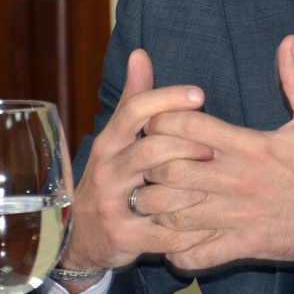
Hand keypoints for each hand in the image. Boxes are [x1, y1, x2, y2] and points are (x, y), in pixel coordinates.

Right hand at [56, 49, 216, 289]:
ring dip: (192, 187)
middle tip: (214, 148)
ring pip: (158, 192)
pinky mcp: (124, 238)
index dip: (167, 99)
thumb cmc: (110, 178)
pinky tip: (210, 223)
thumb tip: (140, 54)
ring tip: (214, 184)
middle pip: (150, 149)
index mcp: (108, 143)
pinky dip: (191, 229)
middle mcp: (107, 171)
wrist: (79, 238)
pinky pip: (164, 234)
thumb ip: (133, 99)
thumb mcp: (115, 139)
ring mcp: (113, 206)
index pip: (133, 110)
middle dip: (187, 146)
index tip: (199, 94)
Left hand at [142, 35, 293, 272]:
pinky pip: (195, 254)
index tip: (161, 122)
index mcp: (252, 146)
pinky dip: (176, 248)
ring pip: (174, 214)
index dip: (163, 121)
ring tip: (156, 196)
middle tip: (150, 161)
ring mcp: (239, 218)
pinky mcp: (243, 246)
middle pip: (171, 170)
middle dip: (152, 164)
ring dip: (158, 206)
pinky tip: (174, 235)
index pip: (188, 127)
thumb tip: (288, 41)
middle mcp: (240, 181)